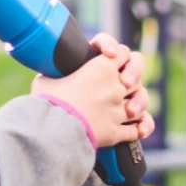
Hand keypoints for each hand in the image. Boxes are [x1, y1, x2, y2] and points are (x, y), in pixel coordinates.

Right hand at [31, 33, 155, 147]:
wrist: (48, 130)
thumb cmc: (46, 101)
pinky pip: (136, 130)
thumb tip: (52, 74)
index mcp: (101, 67)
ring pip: (139, 107)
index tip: (113, 57)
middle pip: (136, 80)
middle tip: (124, 86)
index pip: (123, 52)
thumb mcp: (47, 78)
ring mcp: (117, 110)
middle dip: (133, 82)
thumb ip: (57, 73)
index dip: (120, 54)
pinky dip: (139, 130)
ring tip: (129, 110)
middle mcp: (114, 87)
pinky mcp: (115, 132)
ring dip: (136, 108)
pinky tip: (137, 130)